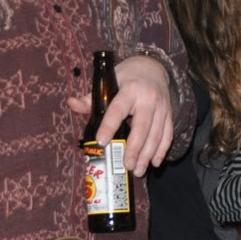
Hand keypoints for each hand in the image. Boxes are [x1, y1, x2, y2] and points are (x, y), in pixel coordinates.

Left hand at [65, 55, 174, 175]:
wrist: (153, 68)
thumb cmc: (127, 77)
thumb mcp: (109, 81)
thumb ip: (91, 97)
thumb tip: (71, 103)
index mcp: (130, 89)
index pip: (118, 109)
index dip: (109, 125)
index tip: (102, 141)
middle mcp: (149, 99)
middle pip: (142, 127)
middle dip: (134, 149)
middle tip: (126, 165)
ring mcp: (162, 108)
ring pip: (157, 135)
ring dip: (147, 155)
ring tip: (138, 170)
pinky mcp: (169, 115)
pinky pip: (168, 135)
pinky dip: (162, 151)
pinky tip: (154, 163)